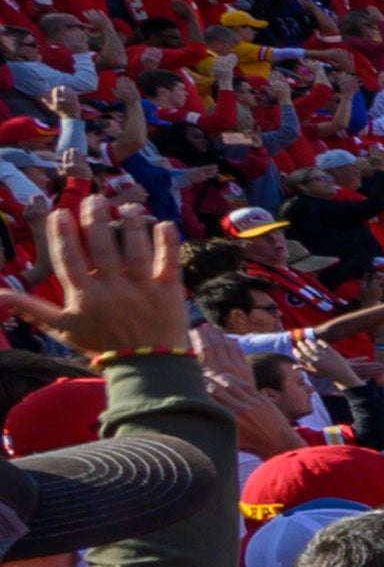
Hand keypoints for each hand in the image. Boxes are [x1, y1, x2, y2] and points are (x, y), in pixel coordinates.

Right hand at [15, 197, 187, 361]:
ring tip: (126, 206)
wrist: (146, 367)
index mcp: (84, 296)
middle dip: (95, 220)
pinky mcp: (168, 291)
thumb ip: (32, 308)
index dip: (62, 234)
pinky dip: (167, 243)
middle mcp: (111, 289)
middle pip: (101, 247)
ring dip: (131, 225)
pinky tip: (164, 223)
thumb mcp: (62, 328)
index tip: (60, 213)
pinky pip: (168, 262)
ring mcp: (141, 288)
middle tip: (93, 199)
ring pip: (135, 250)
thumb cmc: (101, 343)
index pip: (68, 259)